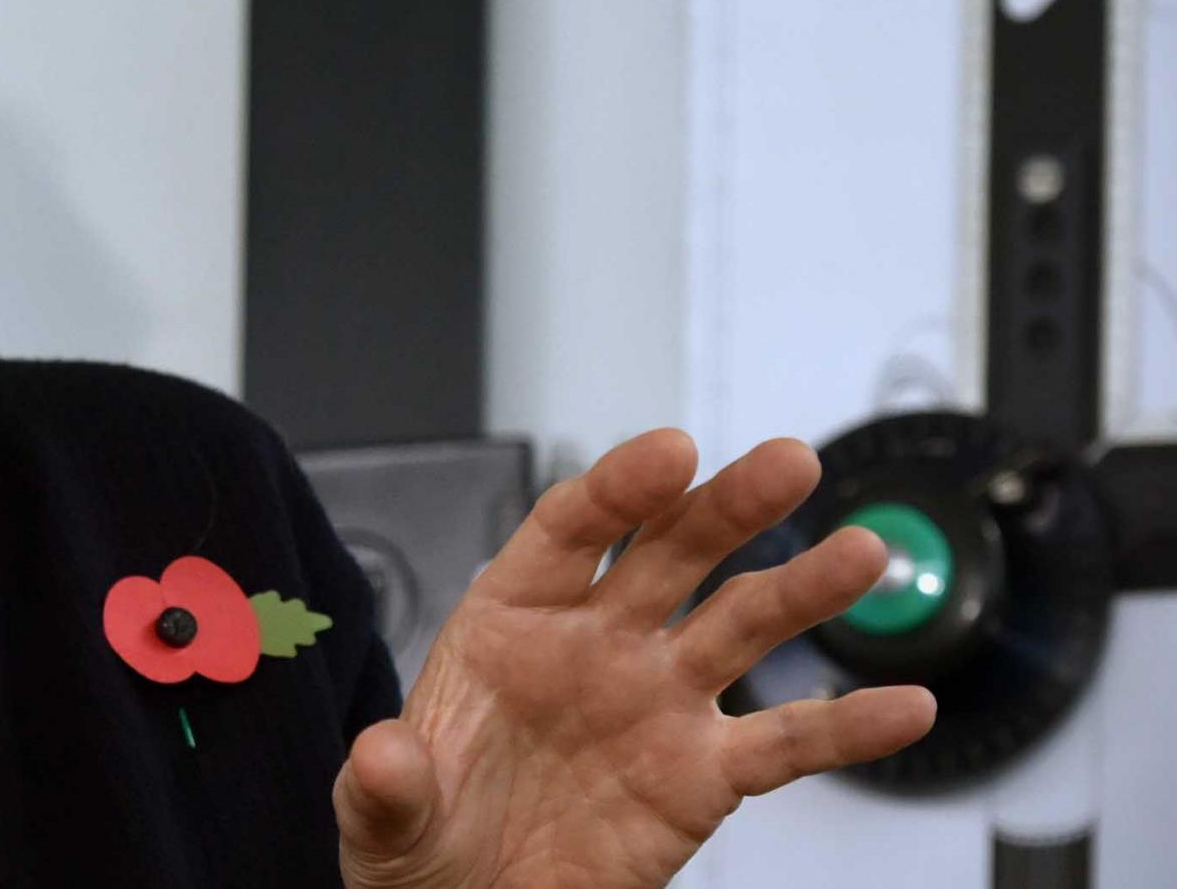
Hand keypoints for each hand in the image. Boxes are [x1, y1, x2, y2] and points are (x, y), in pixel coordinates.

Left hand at [334, 431, 935, 888]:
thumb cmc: (424, 836)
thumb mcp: (382, 812)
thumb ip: (386, 784)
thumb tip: (383, 756)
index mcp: (511, 620)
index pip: (571, 530)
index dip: (622, 488)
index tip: (671, 453)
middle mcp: (595, 643)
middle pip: (672, 552)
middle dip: (728, 506)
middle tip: (787, 463)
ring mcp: (656, 701)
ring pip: (740, 625)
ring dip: (803, 589)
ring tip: (863, 553)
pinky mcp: (701, 774)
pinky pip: (784, 745)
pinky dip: (846, 727)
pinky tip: (906, 706)